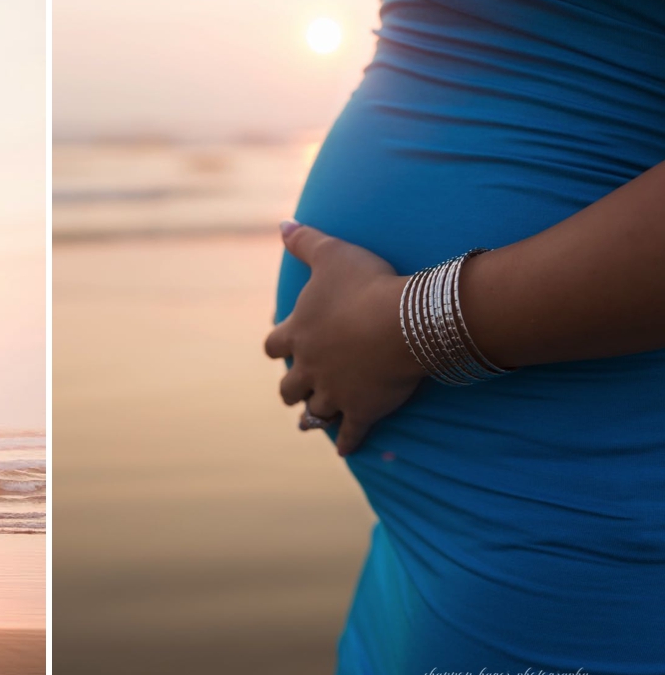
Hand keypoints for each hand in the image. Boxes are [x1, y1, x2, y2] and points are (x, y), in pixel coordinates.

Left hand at [263, 221, 427, 456]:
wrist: (400, 322)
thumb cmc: (366, 284)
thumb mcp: (331, 253)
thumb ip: (304, 241)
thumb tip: (282, 223)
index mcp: (297, 333)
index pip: (273, 344)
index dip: (277, 345)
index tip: (279, 347)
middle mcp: (309, 366)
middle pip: (288, 385)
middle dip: (292, 387)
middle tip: (294, 390)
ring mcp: (333, 392)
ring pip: (313, 413)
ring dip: (311, 416)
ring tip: (309, 422)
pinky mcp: (361, 411)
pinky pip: (349, 434)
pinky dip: (346, 442)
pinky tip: (344, 451)